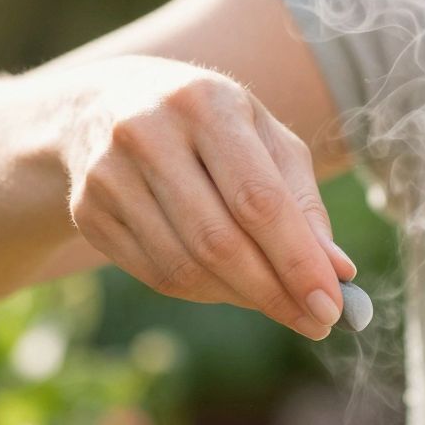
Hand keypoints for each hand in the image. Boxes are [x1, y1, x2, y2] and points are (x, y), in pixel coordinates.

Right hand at [65, 56, 355, 337]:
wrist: (105, 105)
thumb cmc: (210, 126)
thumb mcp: (264, 139)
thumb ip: (302, 202)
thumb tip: (339, 272)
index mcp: (204, 102)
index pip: (258, 198)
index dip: (297, 260)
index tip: (332, 305)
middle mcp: (147, 132)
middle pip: (217, 241)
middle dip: (273, 292)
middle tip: (315, 322)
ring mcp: (108, 173)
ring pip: (184, 267)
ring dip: (239, 296)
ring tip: (274, 298)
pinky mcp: (86, 210)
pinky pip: (155, 275)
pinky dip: (202, 291)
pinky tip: (227, 284)